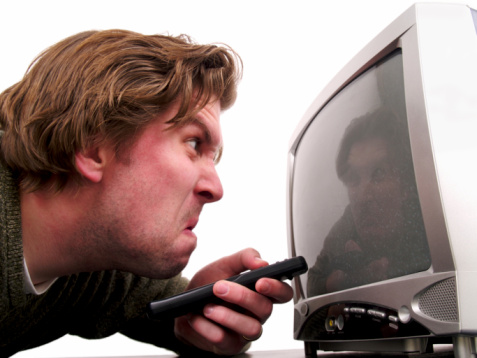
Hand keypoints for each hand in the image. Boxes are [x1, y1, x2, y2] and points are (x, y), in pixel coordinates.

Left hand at [174, 248, 293, 354]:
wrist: (186, 305)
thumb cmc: (209, 284)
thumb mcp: (224, 264)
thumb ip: (244, 258)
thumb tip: (262, 262)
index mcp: (260, 292)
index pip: (283, 293)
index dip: (277, 288)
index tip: (260, 281)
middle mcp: (257, 313)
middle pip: (265, 308)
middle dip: (242, 296)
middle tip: (219, 287)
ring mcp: (245, 331)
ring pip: (252, 329)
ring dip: (228, 316)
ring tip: (208, 307)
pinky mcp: (230, 345)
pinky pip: (226, 341)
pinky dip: (209, 328)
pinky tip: (198, 318)